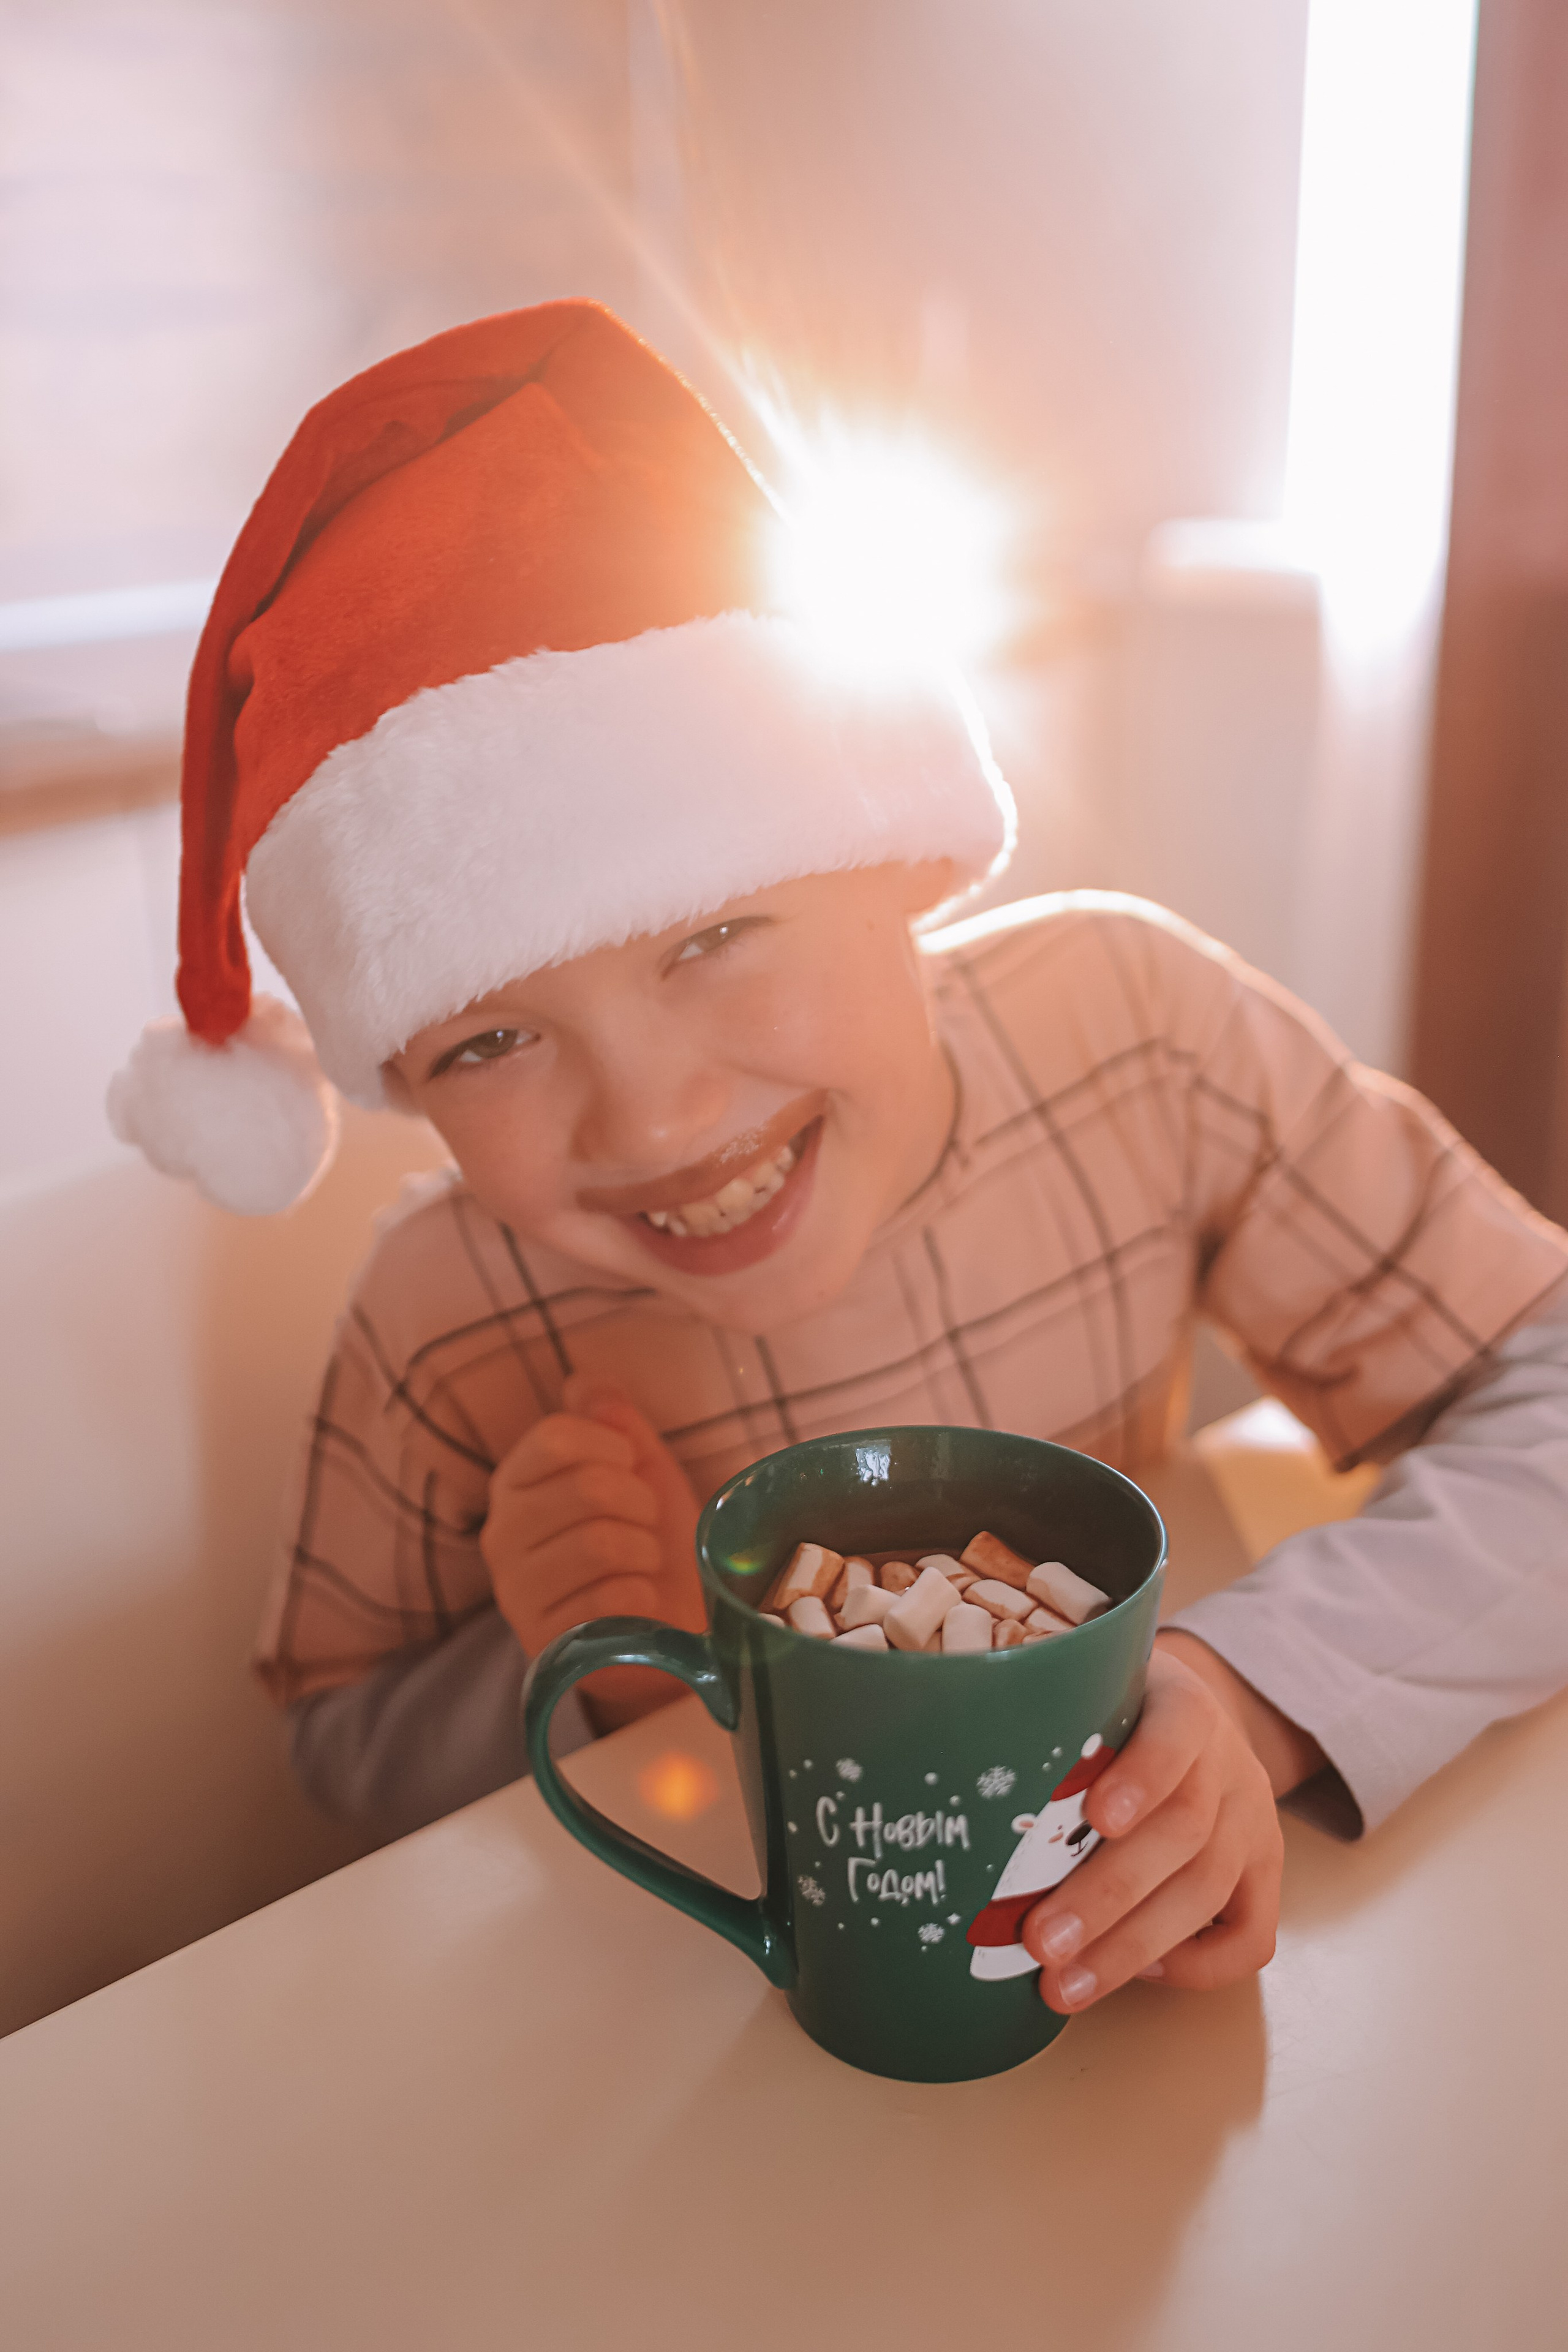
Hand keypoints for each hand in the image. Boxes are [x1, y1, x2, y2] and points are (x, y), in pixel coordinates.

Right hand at [482, 1374, 704, 1732]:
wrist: (669, 1627)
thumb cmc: (651, 1537)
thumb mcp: (642, 1467)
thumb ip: (614, 1419)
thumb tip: (585, 1381)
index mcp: (516, 1481)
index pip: (555, 1437)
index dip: (612, 1445)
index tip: (630, 1466)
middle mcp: (501, 1533)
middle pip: (587, 1488)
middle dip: (639, 1503)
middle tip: (644, 1523)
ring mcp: (516, 1592)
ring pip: (600, 1544)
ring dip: (644, 1551)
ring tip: (642, 1561)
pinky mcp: (544, 1644)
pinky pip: (609, 1601)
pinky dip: (641, 1597)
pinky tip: (636, 1602)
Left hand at [1021, 1631, 1312, 2011]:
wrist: (1192, 1720)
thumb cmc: (1116, 1717)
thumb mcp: (1090, 1696)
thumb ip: (1054, 1728)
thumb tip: (962, 1783)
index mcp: (1184, 1704)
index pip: (1178, 1731)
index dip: (1142, 1776)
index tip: (1094, 1817)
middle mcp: (1229, 1763)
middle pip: (1184, 1830)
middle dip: (1107, 1895)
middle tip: (1039, 1942)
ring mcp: (1254, 1821)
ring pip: (1208, 1889)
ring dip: (1130, 1946)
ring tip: (1063, 1985)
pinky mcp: (1266, 1873)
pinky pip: (1251, 1936)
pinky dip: (1196, 1966)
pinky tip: (1138, 1973)